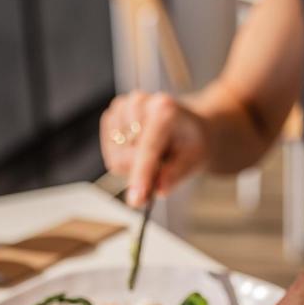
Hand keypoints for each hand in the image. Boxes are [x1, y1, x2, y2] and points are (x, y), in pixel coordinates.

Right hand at [99, 90, 207, 206]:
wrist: (187, 127)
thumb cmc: (191, 144)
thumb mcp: (194, 161)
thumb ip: (175, 176)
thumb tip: (158, 190)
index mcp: (164, 110)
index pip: (147, 149)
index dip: (141, 176)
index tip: (136, 201)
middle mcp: (138, 103)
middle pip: (126, 157)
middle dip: (142, 173)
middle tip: (163, 165)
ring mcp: (121, 108)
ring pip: (115, 159)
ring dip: (133, 167)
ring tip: (153, 155)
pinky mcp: (110, 116)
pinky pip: (110, 156)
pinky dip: (124, 161)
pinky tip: (139, 150)